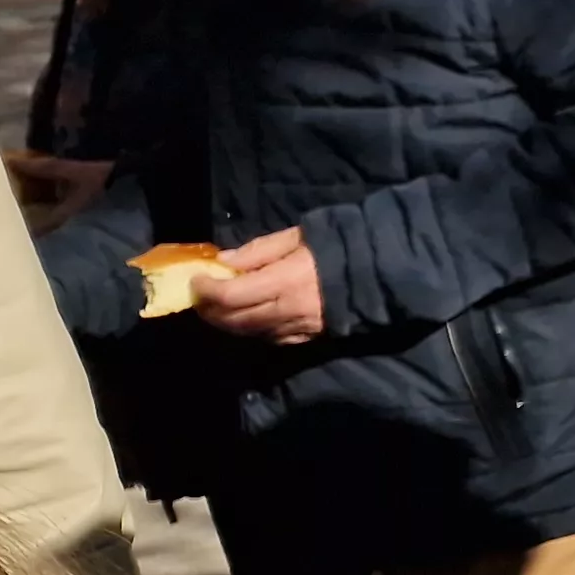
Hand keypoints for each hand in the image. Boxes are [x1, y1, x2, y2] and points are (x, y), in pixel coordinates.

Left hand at [196, 227, 326, 342]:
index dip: (207, 290)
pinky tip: (251, 316)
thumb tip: (224, 261)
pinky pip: (269, 338)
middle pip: (235, 319)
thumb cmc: (334, 247)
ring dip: (227, 321)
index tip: (197, 279)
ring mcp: (297, 328)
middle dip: (210, 309)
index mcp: (286, 280)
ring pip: (248, 332)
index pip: (231, 294)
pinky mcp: (307, 337)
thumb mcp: (297, 236)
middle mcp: (288, 310)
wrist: (378, 272)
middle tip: (201, 296)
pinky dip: (253, 329)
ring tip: (219, 306)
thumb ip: (260, 249)